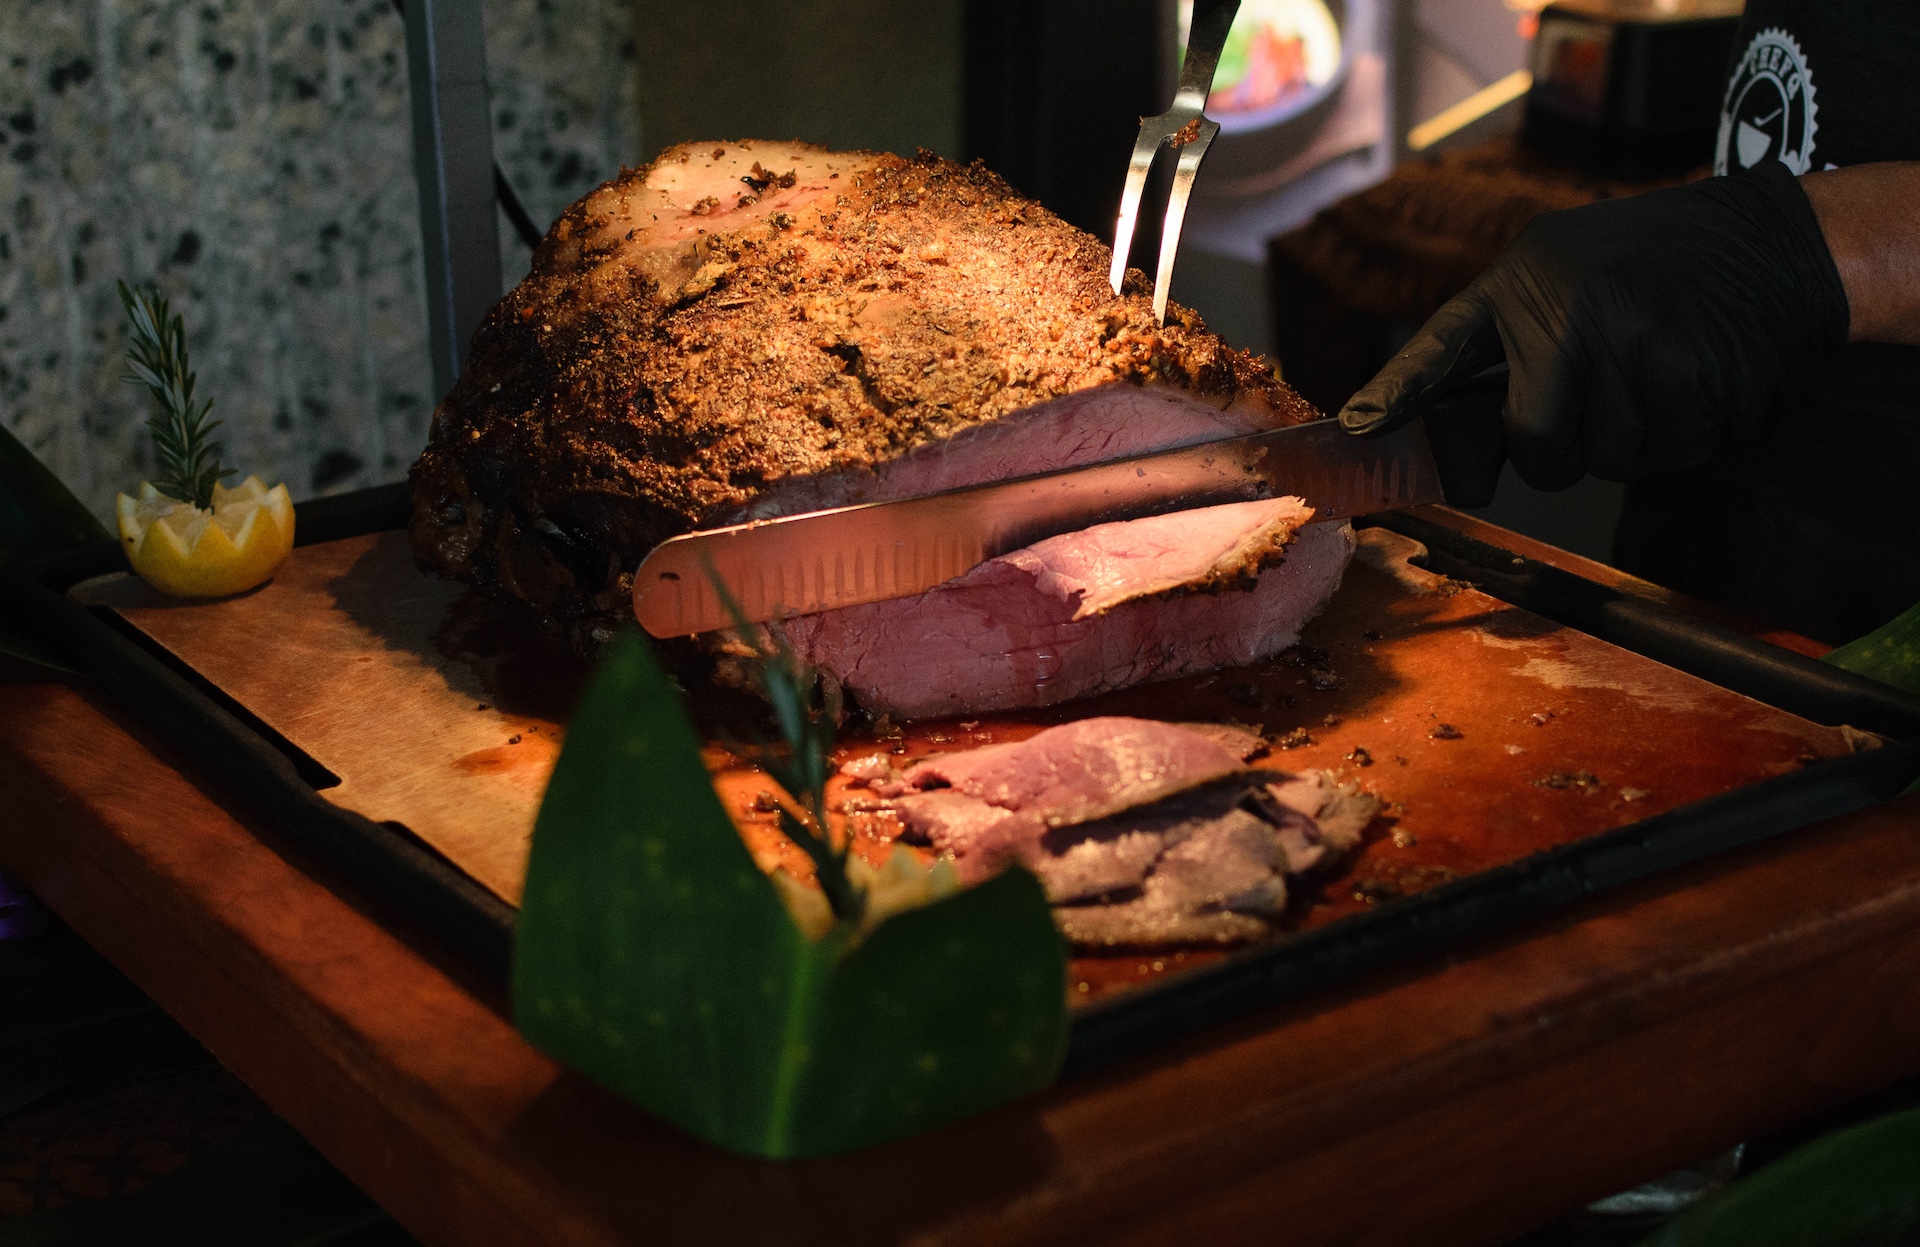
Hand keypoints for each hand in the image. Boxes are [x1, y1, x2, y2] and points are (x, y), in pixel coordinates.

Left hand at [1338, 160, 1849, 505]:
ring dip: (1637, 439)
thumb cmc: (1656, 271)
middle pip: (1535, 444)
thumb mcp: (1570, 280)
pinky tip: (1700, 379)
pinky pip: (1668, 453)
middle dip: (1564, 452)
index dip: (1397, 394)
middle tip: (1603, 405)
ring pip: (1606, 459)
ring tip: (1662, 372)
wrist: (1772, 239)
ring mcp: (1624, 339)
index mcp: (1521, 285)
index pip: (1441, 349)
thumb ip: (1514, 359)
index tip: (1355, 429)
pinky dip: (1689, 435)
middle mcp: (1562, 310)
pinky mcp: (1686, 370)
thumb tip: (1466, 465)